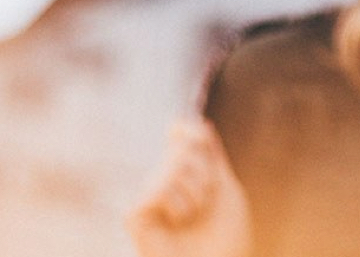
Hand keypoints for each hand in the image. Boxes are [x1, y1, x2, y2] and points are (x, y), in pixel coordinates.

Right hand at [127, 119, 251, 256]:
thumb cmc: (225, 238)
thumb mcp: (225, 189)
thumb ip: (211, 156)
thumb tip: (200, 123)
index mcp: (184, 174)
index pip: (182, 133)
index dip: (193, 134)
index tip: (205, 148)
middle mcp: (162, 181)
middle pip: (183, 149)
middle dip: (205, 175)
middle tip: (206, 204)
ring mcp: (147, 197)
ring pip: (171, 168)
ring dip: (196, 195)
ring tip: (192, 218)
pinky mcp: (134, 215)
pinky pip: (156, 190)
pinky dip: (176, 207)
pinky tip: (176, 225)